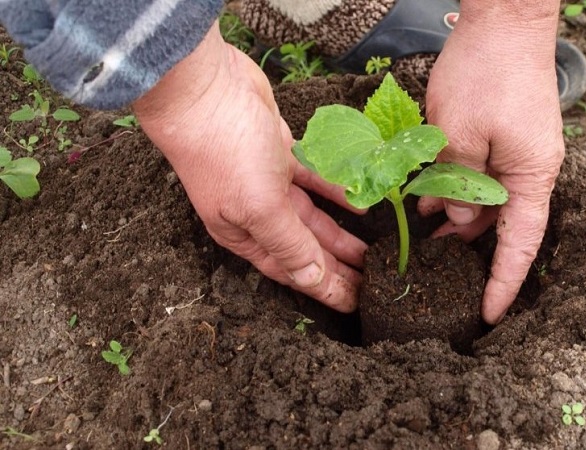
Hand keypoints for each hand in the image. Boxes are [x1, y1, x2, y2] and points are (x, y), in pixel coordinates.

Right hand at [133, 23, 366, 311]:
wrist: (204, 86)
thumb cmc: (224, 150)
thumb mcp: (259, 205)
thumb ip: (289, 244)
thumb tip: (312, 281)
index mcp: (243, 234)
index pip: (291, 271)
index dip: (324, 288)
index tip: (356, 304)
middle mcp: (255, 212)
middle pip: (305, 248)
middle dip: (338, 267)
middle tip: (375, 282)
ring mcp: (268, 181)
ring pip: (312, 217)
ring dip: (341, 234)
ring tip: (373, 253)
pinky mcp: (280, 151)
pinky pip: (316, 180)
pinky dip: (337, 191)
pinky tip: (362, 203)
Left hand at [419, 3, 564, 323]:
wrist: (507, 19)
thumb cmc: (487, 73)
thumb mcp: (461, 136)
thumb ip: (458, 185)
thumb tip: (458, 220)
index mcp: (531, 177)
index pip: (520, 246)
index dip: (503, 284)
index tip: (487, 316)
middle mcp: (532, 170)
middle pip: (503, 225)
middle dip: (470, 249)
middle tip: (436, 271)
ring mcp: (521, 151)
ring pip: (488, 199)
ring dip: (458, 214)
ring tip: (423, 231)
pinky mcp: (508, 135)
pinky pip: (484, 174)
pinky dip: (458, 187)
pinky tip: (429, 194)